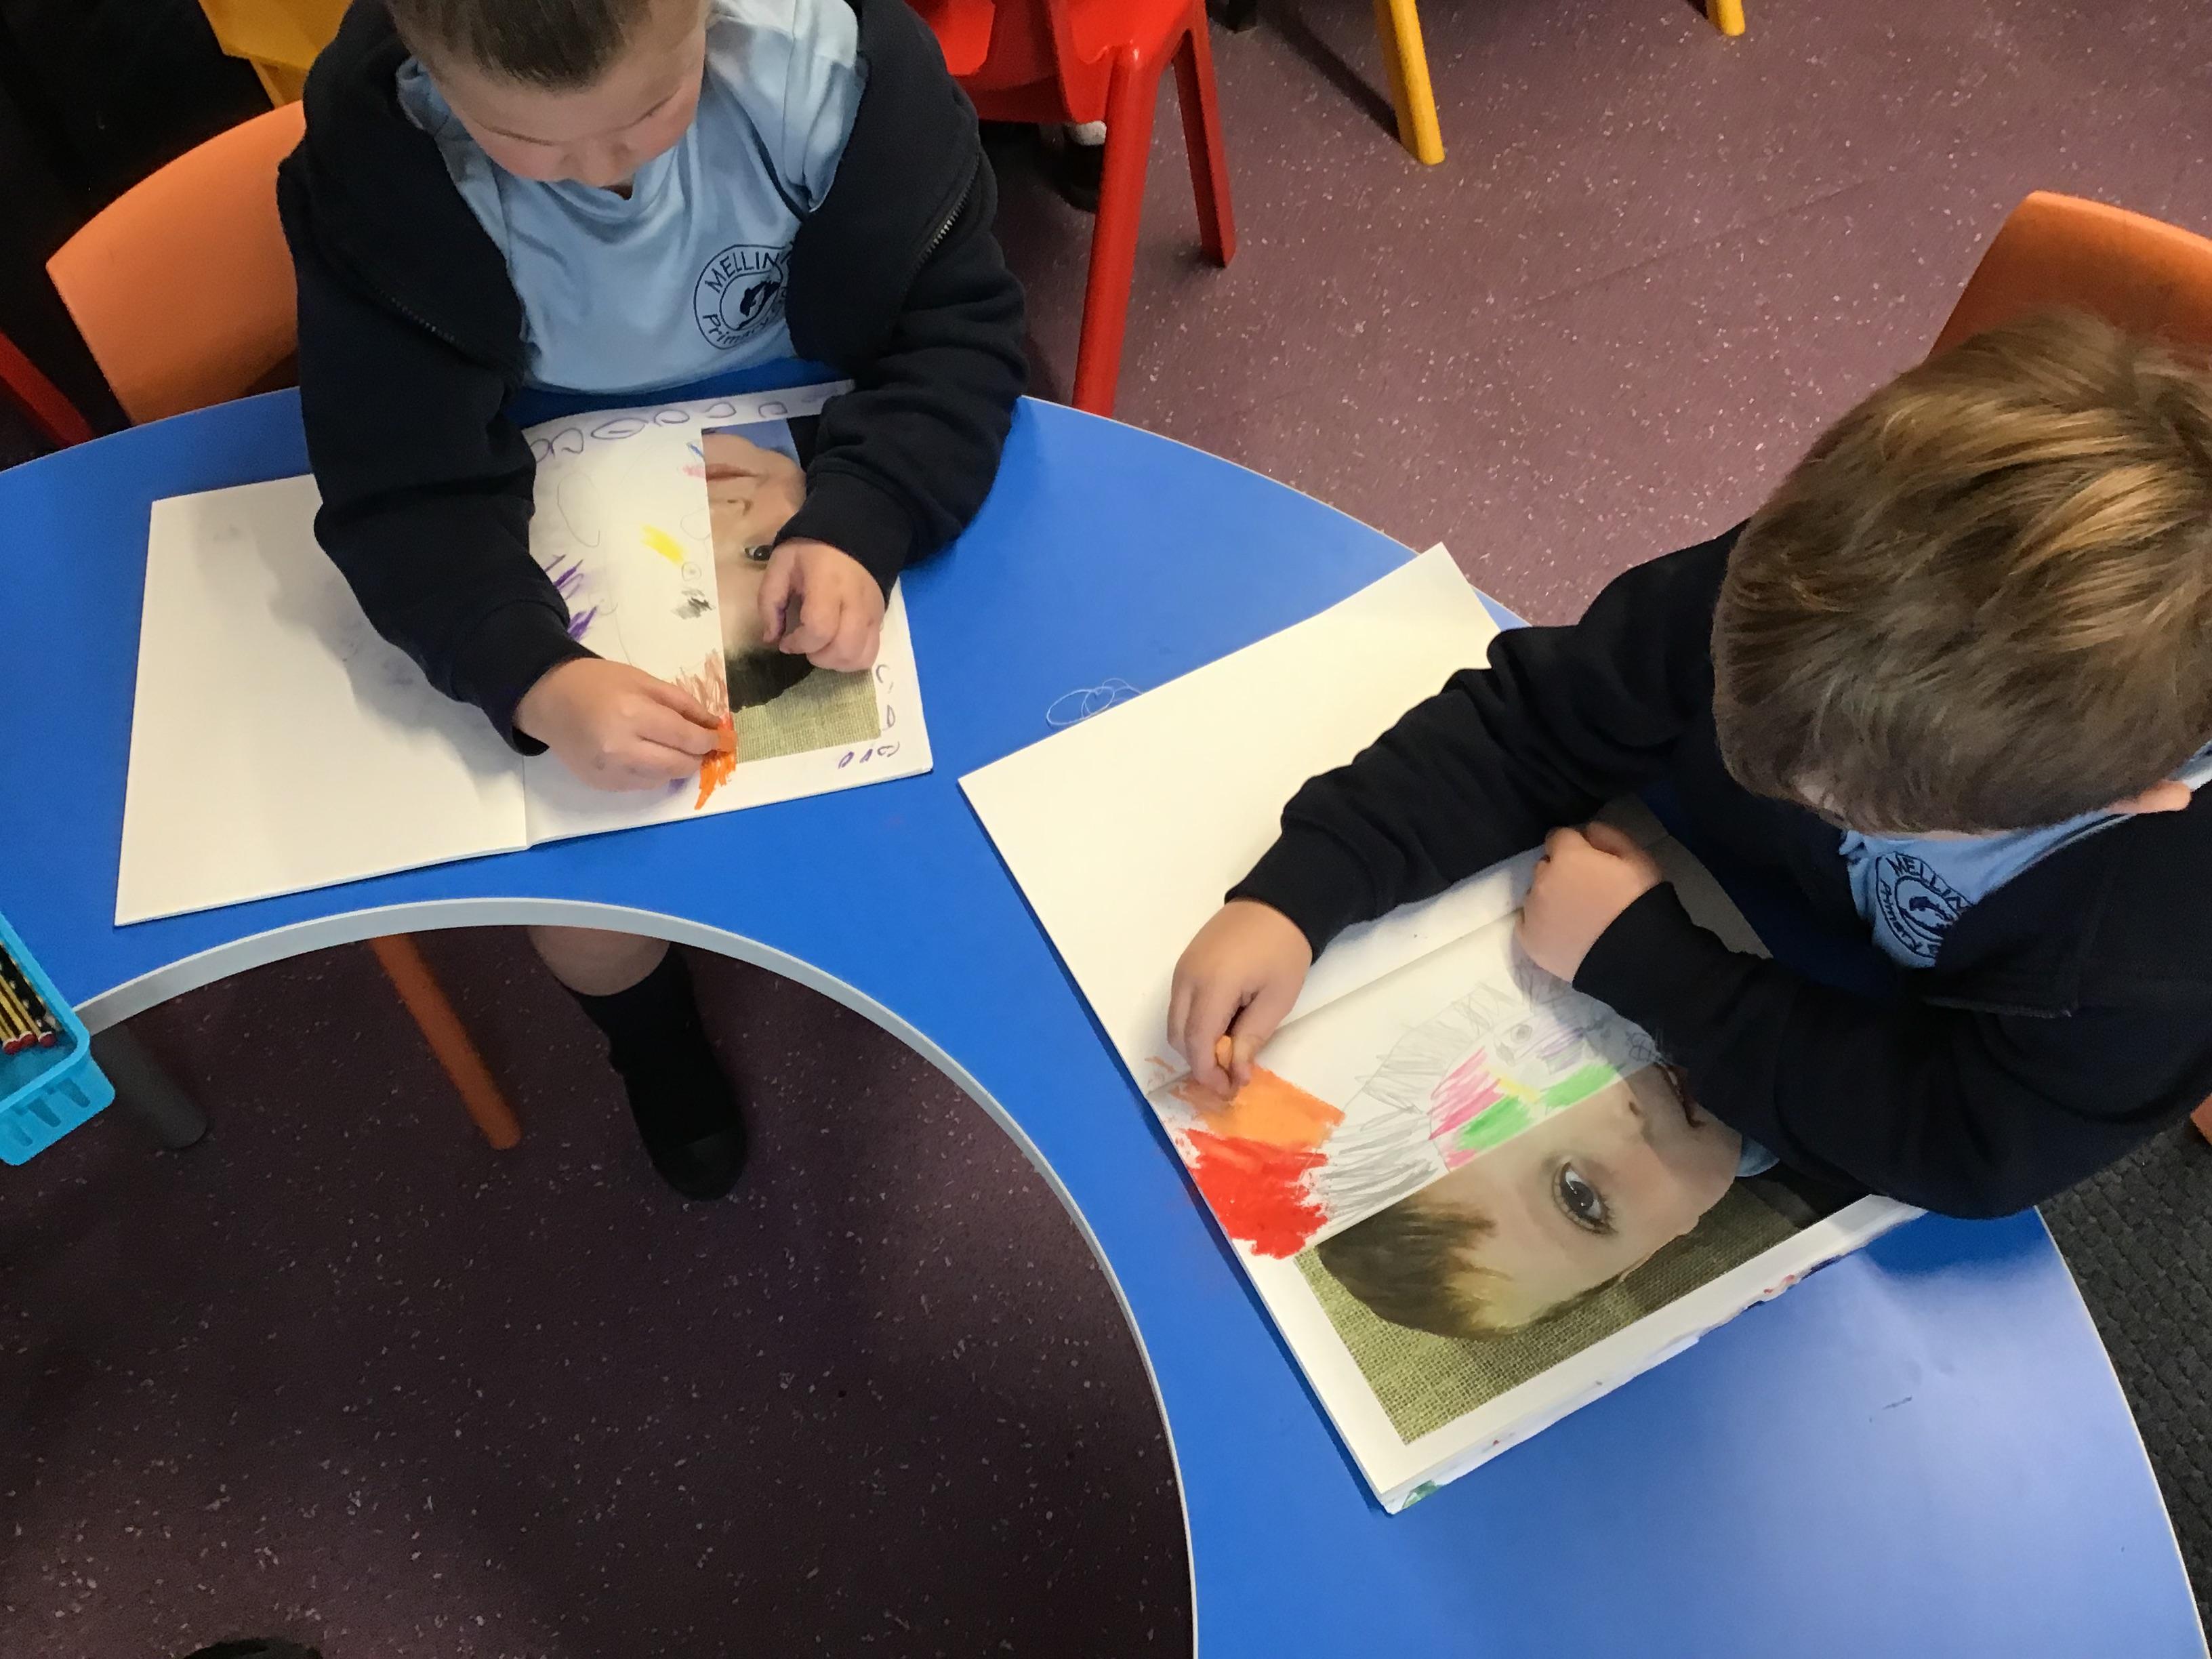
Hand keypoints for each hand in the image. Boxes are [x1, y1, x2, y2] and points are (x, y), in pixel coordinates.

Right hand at [514, 657, 727, 790]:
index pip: (686, 738)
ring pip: (663, 779)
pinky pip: (643, 785)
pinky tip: (645, 754)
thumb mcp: (643, 680)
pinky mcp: (602, 784)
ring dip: (675, 765)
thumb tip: (713, 725)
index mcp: (632, 715)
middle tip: (702, 745)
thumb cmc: (598, 683)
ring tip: (669, 745)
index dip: (711, 740)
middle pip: (679, 765)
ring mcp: (610, 771)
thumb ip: (682, 704)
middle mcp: (621, 749)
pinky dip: (653, 772)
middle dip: (697, 756)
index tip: (723, 739)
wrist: (550, 700)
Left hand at [758, 539, 884, 671]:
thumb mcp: (780, 566)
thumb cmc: (810, 550)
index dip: (799, 643)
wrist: (851, 534)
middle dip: (818, 657)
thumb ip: (769, 602)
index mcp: (827, 585)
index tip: (786, 641)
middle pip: (843, 649)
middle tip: (805, 646)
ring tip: (821, 649)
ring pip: (860, 657)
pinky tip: (837, 648)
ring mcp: (871, 613)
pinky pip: (871, 652)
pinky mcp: (880, 619)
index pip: (819, 629)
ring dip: (836, 663)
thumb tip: (771, 638)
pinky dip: (852, 660)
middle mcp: (854, 602)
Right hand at [1168, 901, 1313, 1097]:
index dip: (1208, 1073)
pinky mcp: (1184, 965)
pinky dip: (1194, 1025)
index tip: (1229, 1090)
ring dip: (1196, 1045)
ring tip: (1228, 1052)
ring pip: (1175, 1023)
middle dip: (1200, 1063)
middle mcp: (1187, 978)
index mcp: (1212, 986)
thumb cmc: (1284, 951)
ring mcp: (1181, 970)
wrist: (1277, 903)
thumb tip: (1235, 1075)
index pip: (1196, 1043)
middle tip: (1229, 1076)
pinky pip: (1179, 1005)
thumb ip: (1250, 1039)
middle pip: (1178, 1037)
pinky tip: (1221, 1027)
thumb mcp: (1276, 1000)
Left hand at [1516, 820, 1663, 981]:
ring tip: (1576, 916)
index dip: (1575, 847)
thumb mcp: (1637, 859)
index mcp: (1567, 856)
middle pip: (1545, 866)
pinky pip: (1527, 922)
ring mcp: (1532, 911)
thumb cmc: (1639, 903)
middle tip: (1585, 890)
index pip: (1559, 837)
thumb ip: (1608, 836)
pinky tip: (1563, 932)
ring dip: (1550, 897)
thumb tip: (1586, 831)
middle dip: (1561, 872)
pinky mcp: (1528, 941)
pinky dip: (1541, 923)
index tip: (1589, 861)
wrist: (1635, 956)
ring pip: (1535, 894)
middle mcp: (1542, 880)